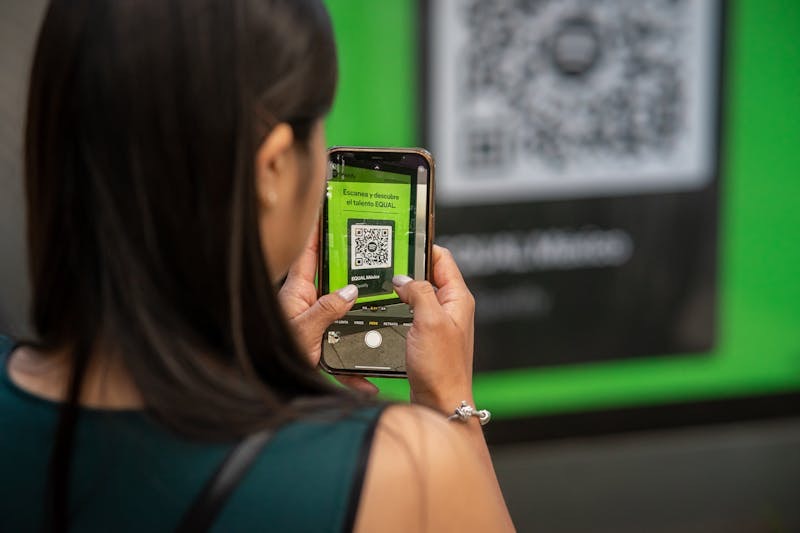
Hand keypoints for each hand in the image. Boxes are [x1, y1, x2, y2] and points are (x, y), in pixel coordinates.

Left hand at [278, 226, 378, 394]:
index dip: (318, 229)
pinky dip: (355, 368)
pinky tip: (367, 383)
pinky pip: (342, 353)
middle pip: (333, 278)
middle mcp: (306, 304)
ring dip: (360, 318)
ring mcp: (314, 323)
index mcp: (297, 292)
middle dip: (352, 267)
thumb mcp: (303, 331)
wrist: (265, 387)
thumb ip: (327, 309)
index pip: (308, 252)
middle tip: (373, 252)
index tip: (330, 208)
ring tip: (382, 307)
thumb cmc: (269, 357)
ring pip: (343, 313)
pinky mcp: (320, 346)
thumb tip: (350, 290)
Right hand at [392, 245, 474, 413]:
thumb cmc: (442, 368)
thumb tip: (403, 279)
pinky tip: (386, 308)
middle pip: (429, 274)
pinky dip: (400, 306)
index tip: (402, 238)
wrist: (440, 403)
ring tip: (382, 281)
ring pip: (419, 293)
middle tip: (385, 259)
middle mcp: (452, 308)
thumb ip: (418, 293)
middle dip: (408, 266)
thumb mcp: (429, 321)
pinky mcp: (427, 336)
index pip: (442, 258)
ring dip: (402, 288)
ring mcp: (440, 322)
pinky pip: (413, 312)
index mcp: (458, 298)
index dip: (423, 246)